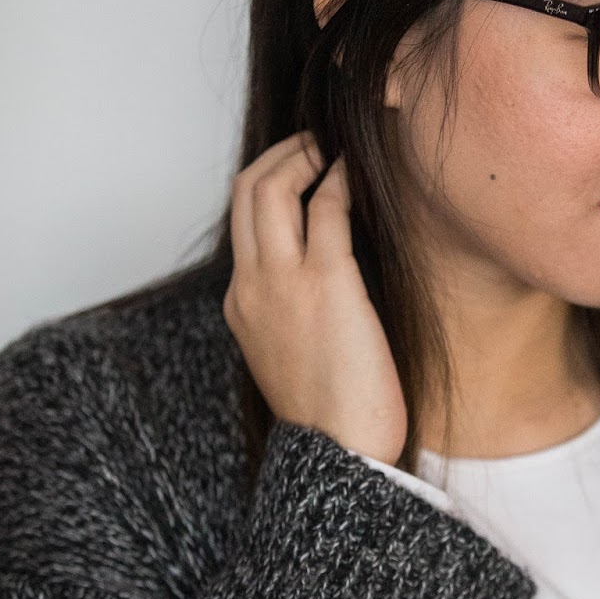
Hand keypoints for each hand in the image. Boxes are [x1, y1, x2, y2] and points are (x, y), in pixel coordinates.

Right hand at [223, 132, 408, 465]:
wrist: (340, 455)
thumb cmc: (334, 417)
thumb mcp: (297, 357)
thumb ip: (299, 313)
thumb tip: (332, 284)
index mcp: (242, 306)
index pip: (243, 226)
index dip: (270, 186)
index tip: (300, 172)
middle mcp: (251, 287)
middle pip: (245, 191)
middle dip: (279, 154)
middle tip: (315, 142)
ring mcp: (282, 282)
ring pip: (271, 186)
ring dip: (303, 154)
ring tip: (334, 148)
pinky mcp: (326, 282)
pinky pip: (326, 208)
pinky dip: (339, 180)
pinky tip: (358, 174)